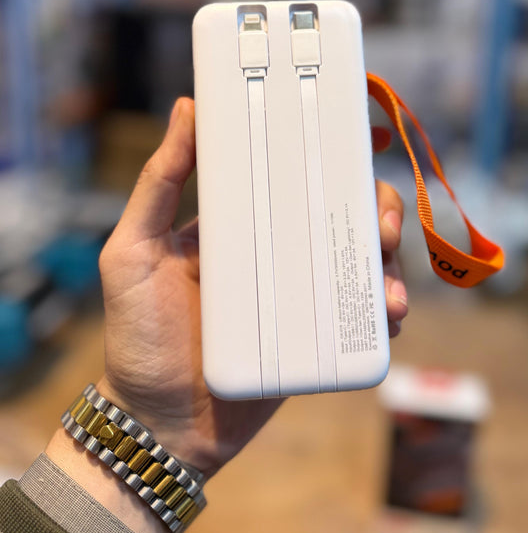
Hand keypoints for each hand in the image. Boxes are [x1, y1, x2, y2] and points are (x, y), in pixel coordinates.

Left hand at [95, 97, 406, 477]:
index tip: (363, 133)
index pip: (292, 170)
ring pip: (361, 257)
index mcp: (240, 220)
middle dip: (377, 207)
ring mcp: (299, 291)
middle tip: (382, 224)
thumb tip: (187, 108)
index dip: (332, 150)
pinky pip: (360, 312)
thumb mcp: (131, 251)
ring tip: (388, 285)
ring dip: (390, 259)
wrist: (159, 424)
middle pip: (341, 209)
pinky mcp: (316, 335)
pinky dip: (384, 306)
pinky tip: (388, 313)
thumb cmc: (136, 334)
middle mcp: (276, 248)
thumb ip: (157, 183)